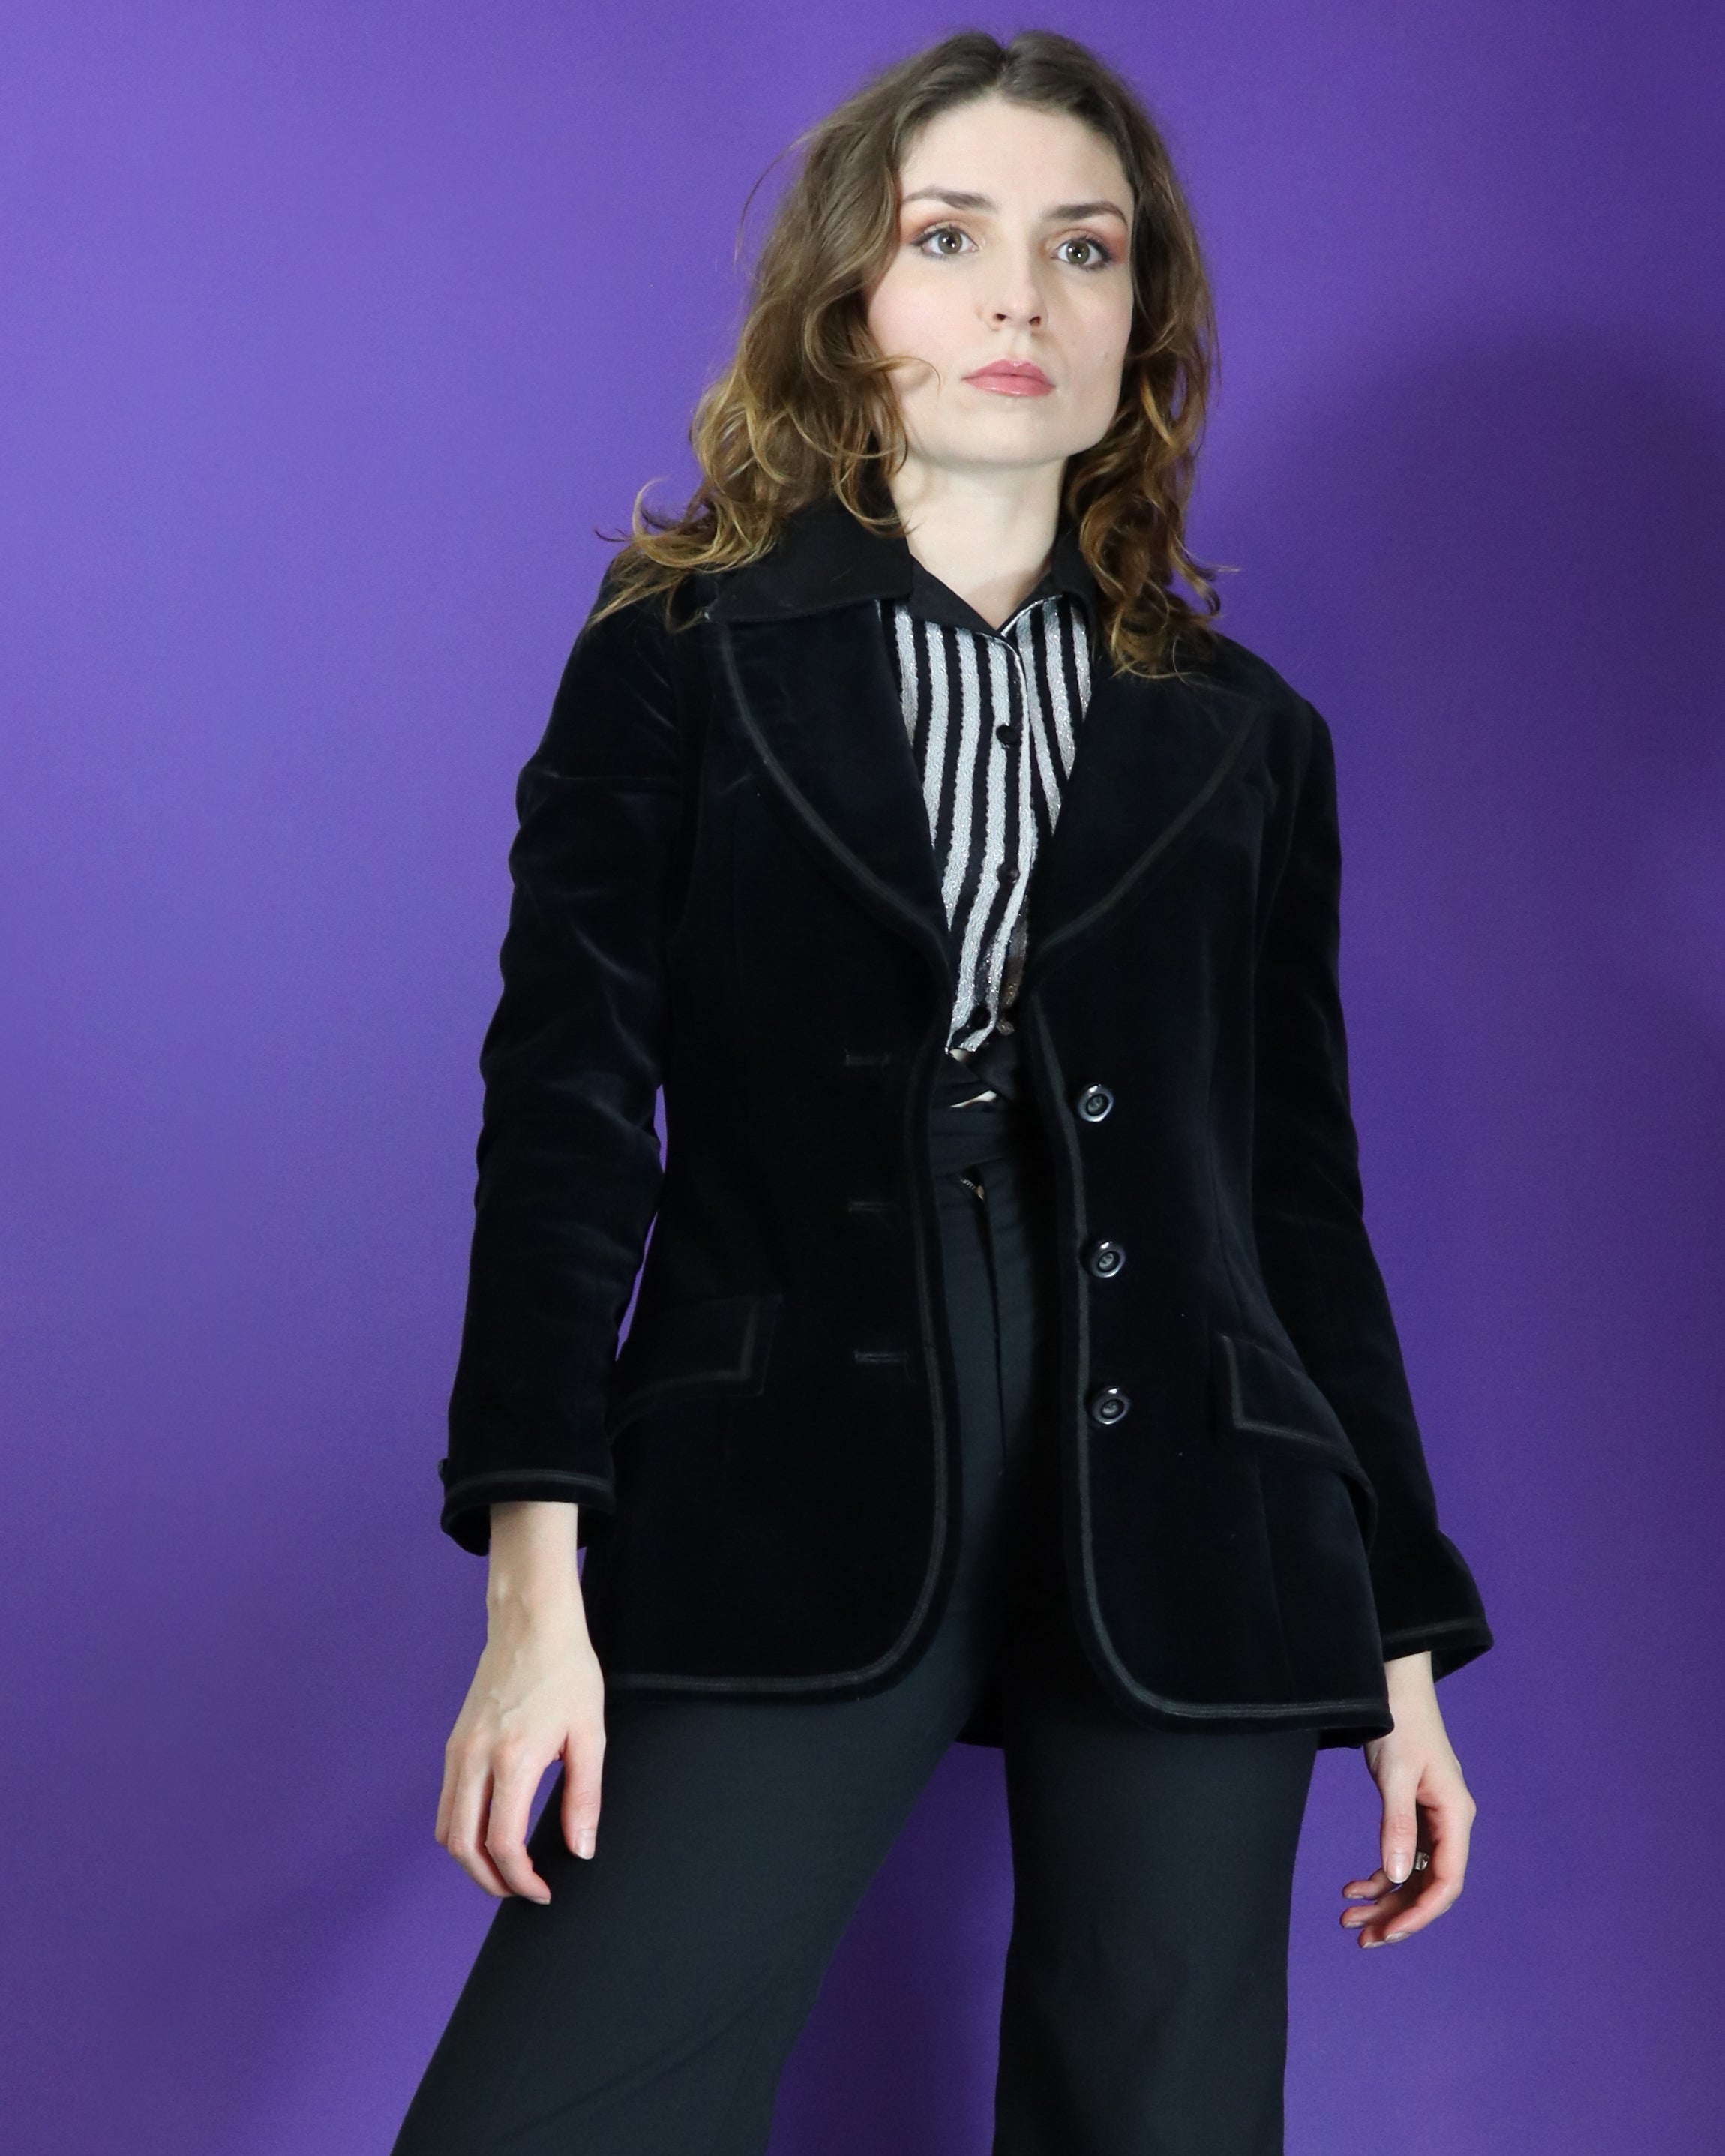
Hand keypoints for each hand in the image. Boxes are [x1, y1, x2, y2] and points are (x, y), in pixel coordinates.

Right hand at [436, 1501, 606, 1901]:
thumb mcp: (589, 1735)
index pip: (502, 1844)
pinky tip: (491, 1833)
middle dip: (488, 1882)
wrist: (531, 1623)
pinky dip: (462, 1831)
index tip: (542, 1891)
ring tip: (506, 1870)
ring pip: (446, 1829)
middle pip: (462, 1847)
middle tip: (520, 1891)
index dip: (521, 1880)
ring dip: (471, 1860)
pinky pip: (447, 1803)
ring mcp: (458, 1751)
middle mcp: (475, 1758)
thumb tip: (580, 1850)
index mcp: (513, 1758)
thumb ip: (584, 1798)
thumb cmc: (566, 1671)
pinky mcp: (454, 1743)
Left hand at [1341, 1650, 1474, 1947]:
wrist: (1394, 1685)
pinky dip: (1379, 1875)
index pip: (1446, 1881)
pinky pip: (1401, 1856)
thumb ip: (1397, 1825)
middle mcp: (1449, 1824)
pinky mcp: (1414, 1813)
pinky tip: (1353, 1887)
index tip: (1390, 1933)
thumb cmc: (1399, 1722)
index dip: (1421, 1913)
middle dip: (1397, 1915)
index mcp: (1454, 1816)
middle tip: (1361, 1937)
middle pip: (1428, 1885)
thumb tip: (1396, 1877)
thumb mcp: (1394, 1775)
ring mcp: (1432, 1820)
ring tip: (1349, 1918)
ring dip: (1384, 1900)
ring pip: (1412, 1875)